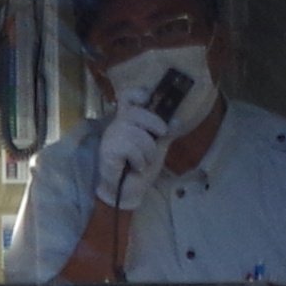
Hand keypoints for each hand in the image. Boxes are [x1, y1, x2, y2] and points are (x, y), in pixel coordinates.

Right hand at [95, 90, 176, 207]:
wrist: (128, 192)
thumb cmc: (140, 169)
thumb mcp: (158, 149)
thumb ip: (165, 134)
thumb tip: (177, 120)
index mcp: (130, 121)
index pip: (128, 98)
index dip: (136, 93)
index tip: (147, 97)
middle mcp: (119, 124)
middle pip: (136, 111)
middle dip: (154, 124)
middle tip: (160, 137)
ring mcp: (111, 136)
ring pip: (136, 132)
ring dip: (148, 151)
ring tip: (144, 162)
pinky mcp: (107, 149)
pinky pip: (129, 146)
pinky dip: (139, 159)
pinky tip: (135, 167)